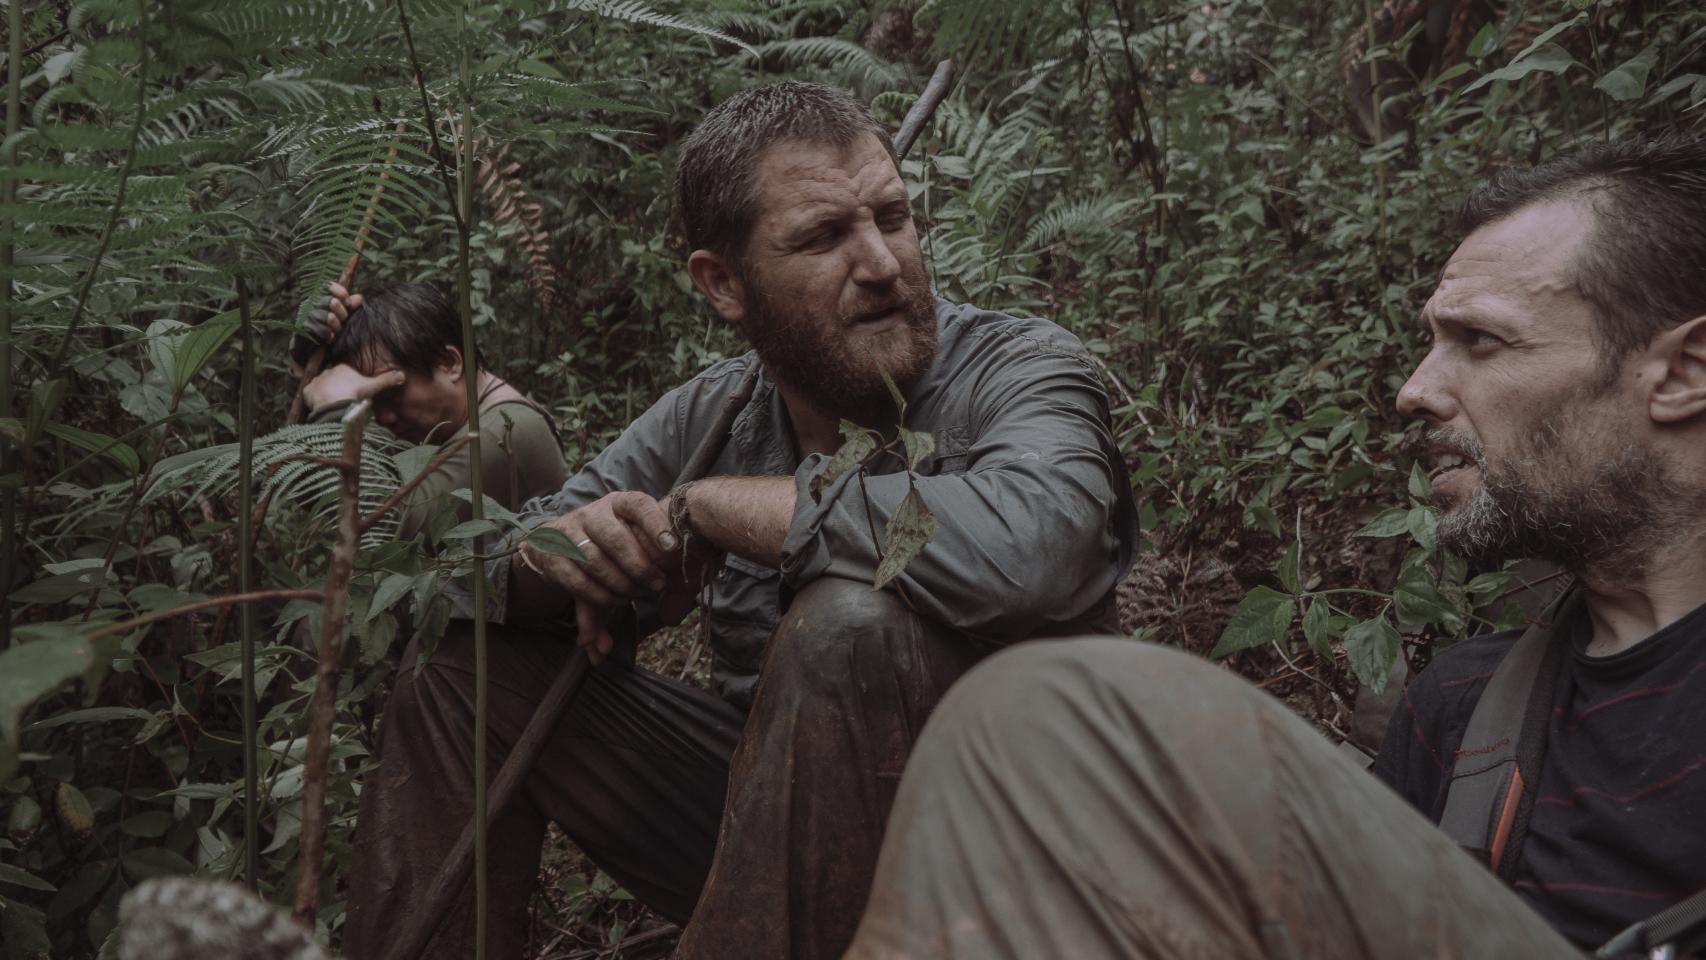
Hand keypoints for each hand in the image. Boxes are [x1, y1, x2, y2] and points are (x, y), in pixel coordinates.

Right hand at [289, 281, 363, 369]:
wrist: (312, 350)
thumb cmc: (329, 330)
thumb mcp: (341, 317)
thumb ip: (349, 307)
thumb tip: (359, 298)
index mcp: (320, 297)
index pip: (329, 286)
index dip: (341, 292)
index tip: (348, 302)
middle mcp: (311, 303)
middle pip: (331, 301)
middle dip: (342, 312)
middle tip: (343, 319)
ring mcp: (306, 315)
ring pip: (328, 316)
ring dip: (336, 325)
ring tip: (337, 330)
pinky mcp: (303, 328)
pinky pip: (321, 329)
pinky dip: (329, 335)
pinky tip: (331, 338)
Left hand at [301, 363, 404, 411]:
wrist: (335, 406)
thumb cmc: (354, 395)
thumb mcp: (373, 388)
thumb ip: (387, 381)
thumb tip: (403, 375)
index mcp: (343, 368)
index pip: (346, 373)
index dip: (350, 382)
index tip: (353, 391)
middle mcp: (328, 371)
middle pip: (334, 379)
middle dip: (337, 387)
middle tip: (344, 399)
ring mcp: (317, 381)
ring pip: (322, 386)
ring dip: (325, 394)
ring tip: (333, 405)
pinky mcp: (308, 391)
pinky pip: (311, 394)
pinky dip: (315, 400)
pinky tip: (321, 406)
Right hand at [520, 492, 681, 664]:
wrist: (556, 543)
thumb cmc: (607, 544)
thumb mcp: (628, 541)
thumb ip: (647, 560)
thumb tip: (677, 587)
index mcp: (617, 503)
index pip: (638, 504)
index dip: (656, 524)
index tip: (672, 547)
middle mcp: (592, 514)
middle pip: (616, 538)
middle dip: (639, 567)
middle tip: (657, 585)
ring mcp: (569, 534)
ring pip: (596, 562)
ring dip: (620, 584)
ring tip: (634, 595)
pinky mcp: (553, 557)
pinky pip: (578, 580)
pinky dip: (599, 596)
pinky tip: (615, 601)